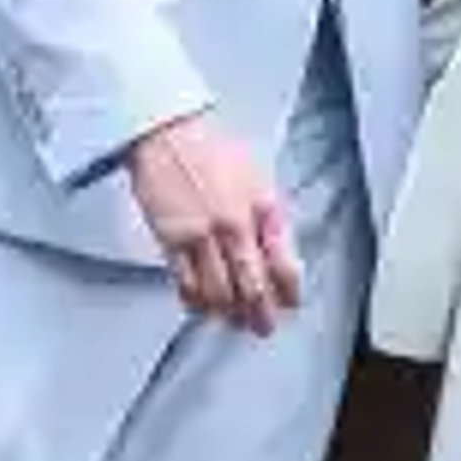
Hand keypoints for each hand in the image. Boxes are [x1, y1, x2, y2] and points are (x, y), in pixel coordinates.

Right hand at [126, 114, 303, 334]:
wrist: (169, 133)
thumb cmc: (213, 150)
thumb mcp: (258, 176)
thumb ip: (269, 216)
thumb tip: (279, 255)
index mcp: (264, 206)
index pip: (285, 263)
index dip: (290, 291)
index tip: (290, 303)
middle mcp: (237, 225)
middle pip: (254, 287)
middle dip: (262, 315)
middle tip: (263, 327)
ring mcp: (203, 236)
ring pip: (221, 294)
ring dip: (230, 314)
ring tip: (233, 320)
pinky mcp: (172, 241)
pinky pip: (187, 286)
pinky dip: (198, 303)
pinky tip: (203, 306)